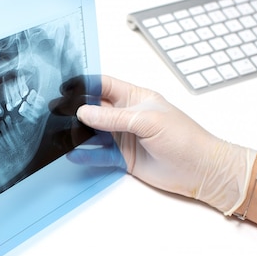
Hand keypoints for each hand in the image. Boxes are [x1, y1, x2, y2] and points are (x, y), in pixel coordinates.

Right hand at [68, 76, 256, 214]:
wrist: (200, 170)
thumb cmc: (185, 139)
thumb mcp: (148, 121)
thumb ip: (114, 118)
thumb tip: (84, 112)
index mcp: (136, 98)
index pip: (105, 85)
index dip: (85, 85)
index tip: (66, 88)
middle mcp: (127, 116)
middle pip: (95, 109)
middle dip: (76, 109)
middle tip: (56, 112)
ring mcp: (124, 137)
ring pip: (94, 132)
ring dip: (78, 133)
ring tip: (60, 133)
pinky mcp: (122, 158)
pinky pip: (99, 154)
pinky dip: (86, 154)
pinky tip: (73, 153)